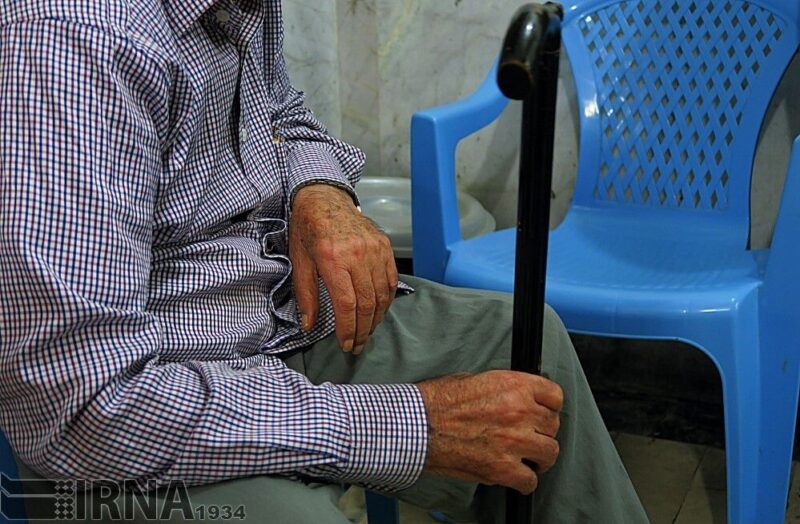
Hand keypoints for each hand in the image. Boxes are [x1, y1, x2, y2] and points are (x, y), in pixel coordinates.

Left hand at [289, 184, 397, 353]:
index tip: (345, 344)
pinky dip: (387, 300)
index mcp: (332, 258)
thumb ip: (306, 295)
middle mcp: (357, 253)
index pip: (346, 304)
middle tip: (357, 346)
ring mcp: (374, 249)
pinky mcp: (384, 245)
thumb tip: (308, 325)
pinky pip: (391, 280)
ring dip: (376, 319)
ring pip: (382, 294)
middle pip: (367, 303)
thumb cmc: (308, 229)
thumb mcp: (299, 261)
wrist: (324, 197)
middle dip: (363, 330)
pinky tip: (378, 312)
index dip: (347, 329)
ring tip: (367, 333)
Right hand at [417, 370, 562, 493]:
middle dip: (542, 431)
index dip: (550, 406)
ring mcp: (513, 441)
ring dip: (539, 457)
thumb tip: (518, 398)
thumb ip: (504, 390)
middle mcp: (518, 411)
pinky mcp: (502, 467)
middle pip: (553, 425)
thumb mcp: (475, 379)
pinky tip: (514, 476)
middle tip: (529, 436)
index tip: (544, 412)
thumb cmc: (437, 401)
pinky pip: (530, 481)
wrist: (417, 424)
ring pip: (550, 452)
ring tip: (527, 458)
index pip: (555, 396)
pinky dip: (524, 481)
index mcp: (513, 385)